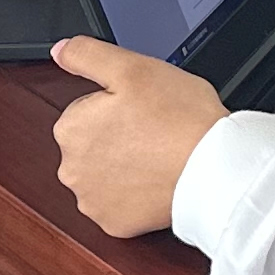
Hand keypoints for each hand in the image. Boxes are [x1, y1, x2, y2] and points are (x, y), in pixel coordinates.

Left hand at [49, 37, 226, 238]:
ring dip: (125, 166)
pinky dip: (135, 194)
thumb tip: (60, 50)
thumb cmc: (179, 117)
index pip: (85, 109)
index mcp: (70, 128)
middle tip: (154, 129)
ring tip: (159, 154)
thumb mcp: (135, 67)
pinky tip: (157, 179)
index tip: (142, 108)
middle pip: (92, 144)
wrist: (214, 167)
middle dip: (117, 136)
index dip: (118, 105)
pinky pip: (120, 204)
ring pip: (105, 174)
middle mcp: (71, 169)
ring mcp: (92, 200)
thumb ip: (88, 55)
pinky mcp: (114, 224)